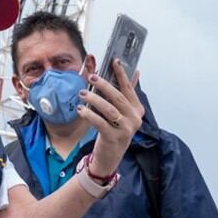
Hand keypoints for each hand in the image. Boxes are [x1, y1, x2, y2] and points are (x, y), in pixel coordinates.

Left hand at [76, 59, 144, 178]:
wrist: (110, 156)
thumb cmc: (114, 130)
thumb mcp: (122, 112)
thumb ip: (125, 93)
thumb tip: (135, 72)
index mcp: (137, 109)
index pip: (129, 88)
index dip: (121, 74)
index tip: (114, 61)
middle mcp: (134, 119)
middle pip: (118, 97)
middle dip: (104, 85)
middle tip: (91, 76)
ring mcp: (126, 129)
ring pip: (109, 109)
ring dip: (94, 99)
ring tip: (81, 93)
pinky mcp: (114, 138)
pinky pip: (100, 122)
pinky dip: (89, 114)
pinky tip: (80, 109)